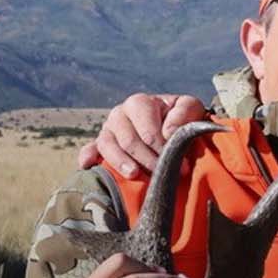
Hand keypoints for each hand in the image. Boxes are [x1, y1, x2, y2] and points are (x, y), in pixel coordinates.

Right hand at [76, 93, 207, 176]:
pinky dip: (88, 156)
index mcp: (139, 103)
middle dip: (147, 159)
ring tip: (134, 174)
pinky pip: (90, 149)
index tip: (180, 164)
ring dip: (121, 162)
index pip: (147, 129)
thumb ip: (184, 113)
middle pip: (129, 140)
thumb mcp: (190, 108)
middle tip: (163, 174)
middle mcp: (120, 114)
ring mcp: (108, 129)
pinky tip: (87, 165)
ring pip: (108, 145)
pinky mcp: (101, 144)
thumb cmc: (181, 117)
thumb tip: (169, 131)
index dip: (163, 147)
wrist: (173, 125)